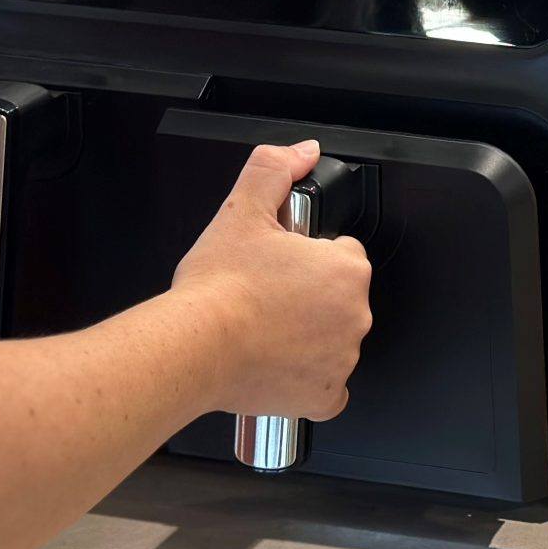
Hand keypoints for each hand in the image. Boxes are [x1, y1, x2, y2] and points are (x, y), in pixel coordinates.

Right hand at [170, 141, 372, 420]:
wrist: (192, 348)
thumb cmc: (217, 289)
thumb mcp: (243, 209)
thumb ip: (274, 169)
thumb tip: (301, 153)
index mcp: (346, 269)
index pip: (343, 256)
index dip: (309, 258)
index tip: (284, 267)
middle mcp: (355, 315)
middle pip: (339, 300)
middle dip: (310, 298)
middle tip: (269, 298)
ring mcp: (342, 358)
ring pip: (333, 341)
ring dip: (308, 337)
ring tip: (265, 330)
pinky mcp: (324, 395)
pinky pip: (329, 390)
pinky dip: (308, 382)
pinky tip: (279, 366)